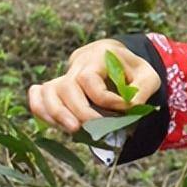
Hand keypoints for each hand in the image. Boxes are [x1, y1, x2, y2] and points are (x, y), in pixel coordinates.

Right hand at [27, 39, 159, 131]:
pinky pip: (39, 96)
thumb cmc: (134, 71)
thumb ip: (142, 91)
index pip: (89, 79)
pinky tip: (57, 126)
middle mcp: (77, 64)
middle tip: (95, 128)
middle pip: (66, 86)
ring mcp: (64, 75)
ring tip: (73, 130)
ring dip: (57, 113)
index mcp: (99, 56)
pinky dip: (42, 111)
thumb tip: (128, 108)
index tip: (123, 108)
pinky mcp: (57, 87)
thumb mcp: (148, 77)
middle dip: (80, 110)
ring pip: (47, 91)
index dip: (105, 99)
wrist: (119, 61)